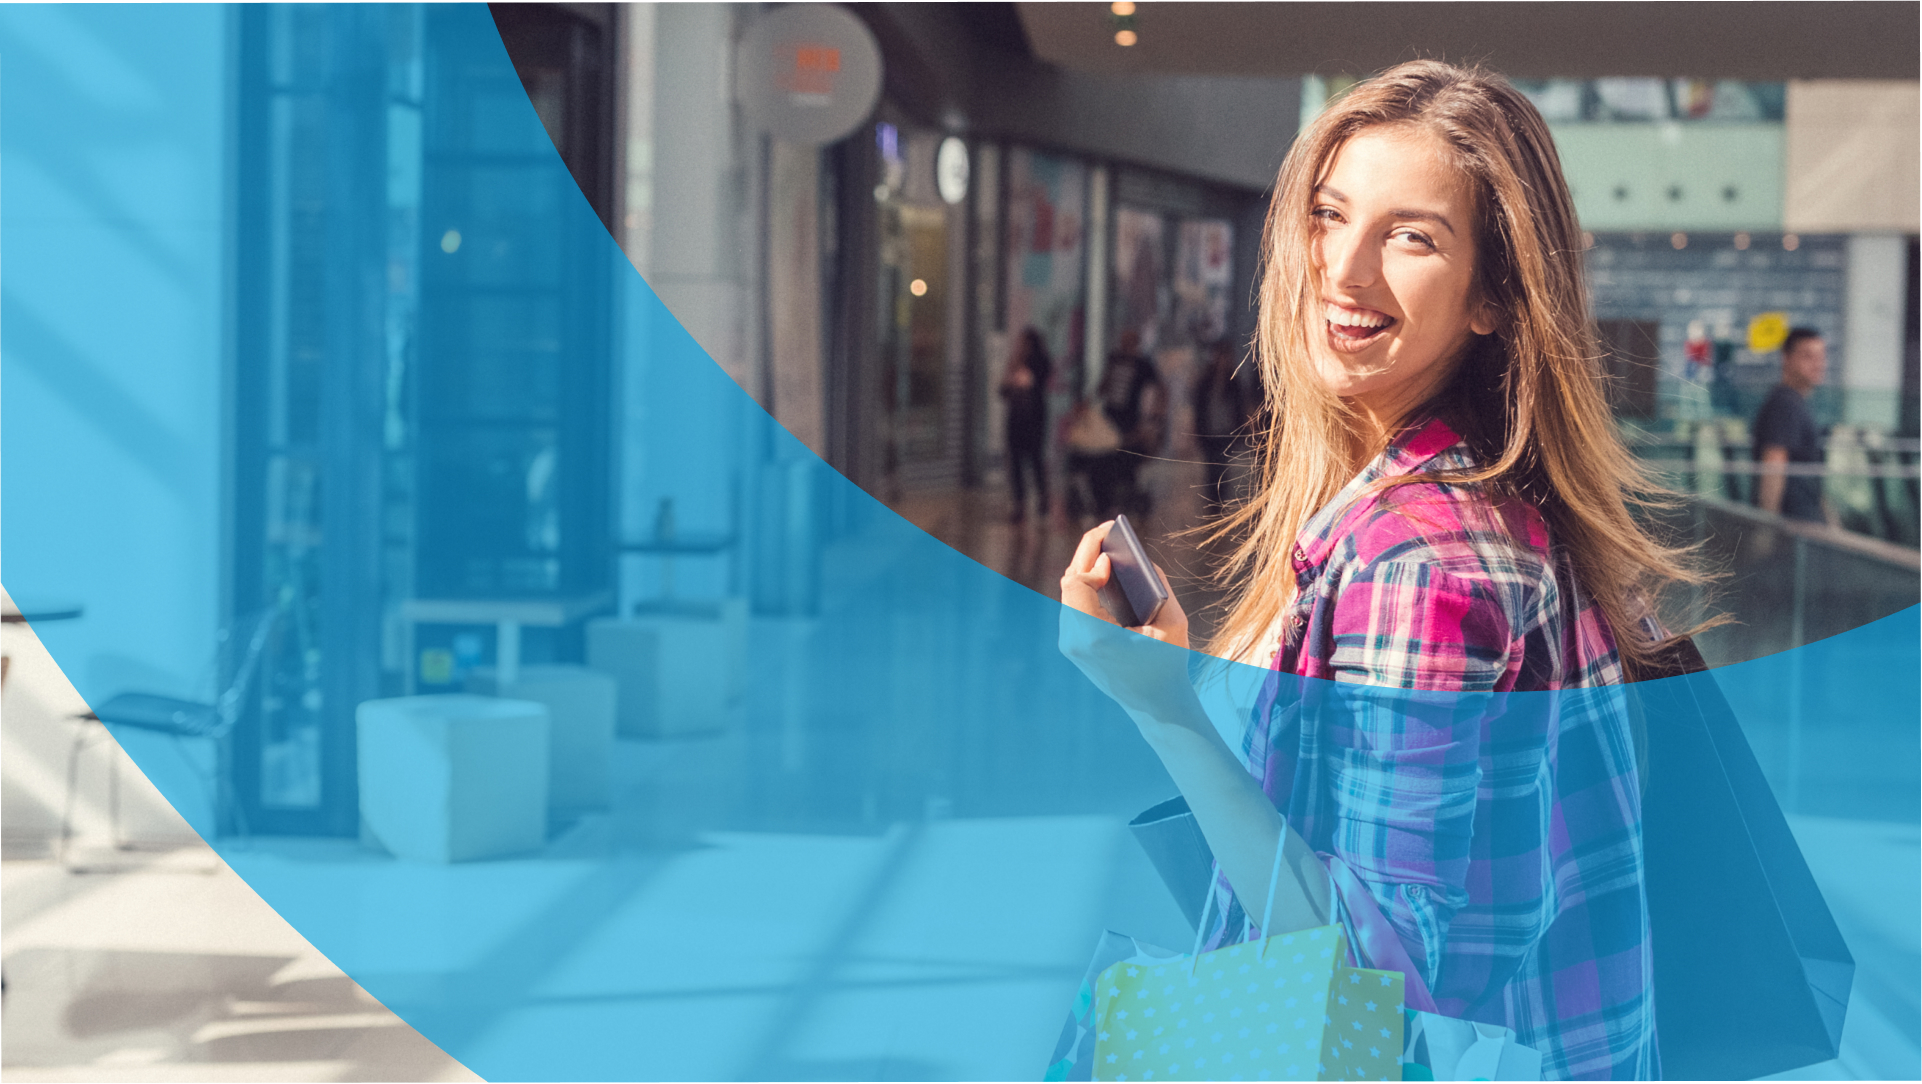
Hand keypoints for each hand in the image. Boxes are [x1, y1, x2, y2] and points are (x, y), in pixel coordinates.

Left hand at [1058, 521, 1198, 725]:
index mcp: (1094, 635)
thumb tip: (1141, 560)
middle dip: (1087, 555)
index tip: (1111, 553)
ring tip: (1103, 546)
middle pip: (1070, 584)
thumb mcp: (1172, 621)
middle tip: (1105, 531)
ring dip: (1085, 569)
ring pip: (1069, 593)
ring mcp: (1070, 644)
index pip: (1077, 583)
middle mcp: (1074, 639)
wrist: (1155, 706)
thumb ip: (1158, 585)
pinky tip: (1101, 570)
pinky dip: (1086, 585)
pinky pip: (1074, 605)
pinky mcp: (1074, 646)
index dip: (1092, 561)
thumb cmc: (1167, 664)